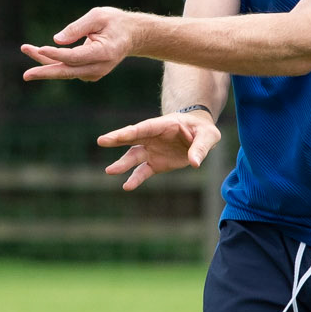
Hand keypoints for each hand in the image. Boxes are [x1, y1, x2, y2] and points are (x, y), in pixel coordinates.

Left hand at [20, 7, 135, 82]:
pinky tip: (39, 52)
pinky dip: (52, 62)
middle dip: (45, 72)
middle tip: (26, 75)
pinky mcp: (88, 73)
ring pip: (64, 70)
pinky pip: (67, 69)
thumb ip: (77, 27)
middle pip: (67, 72)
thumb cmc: (115, 22)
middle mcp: (98, 67)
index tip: (40, 48)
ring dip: (43, 63)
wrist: (132, 36)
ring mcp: (94, 73)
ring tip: (25, 48)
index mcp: (104, 53)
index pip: (75, 57)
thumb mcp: (98, 16)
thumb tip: (56, 40)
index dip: (57, 54)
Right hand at [96, 112, 220, 190]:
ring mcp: (151, 150)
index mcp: (163, 125)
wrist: (198, 136)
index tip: (116, 135)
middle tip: (101, 141)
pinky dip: (135, 179)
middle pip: (132, 138)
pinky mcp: (155, 163)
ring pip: (133, 156)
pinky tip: (127, 186)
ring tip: (109, 171)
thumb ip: (201, 147)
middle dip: (117, 139)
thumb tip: (194, 163)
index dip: (130, 132)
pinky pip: (142, 172)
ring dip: (123, 164)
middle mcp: (152, 137)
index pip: (144, 128)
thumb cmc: (202, 130)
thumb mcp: (208, 136)